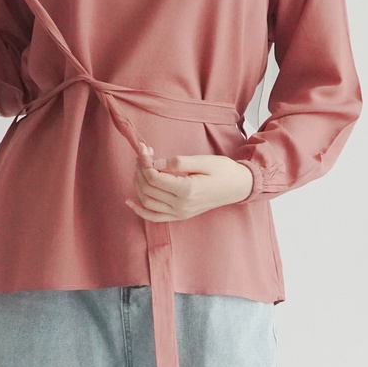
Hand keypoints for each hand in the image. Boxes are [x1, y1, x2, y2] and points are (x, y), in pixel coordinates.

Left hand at [125, 144, 254, 221]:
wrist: (237, 187)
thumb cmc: (223, 170)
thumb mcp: (203, 160)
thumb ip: (179, 162)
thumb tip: (156, 163)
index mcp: (187, 190)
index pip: (154, 177)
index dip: (144, 162)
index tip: (144, 149)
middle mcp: (181, 205)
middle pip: (148, 188)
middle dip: (140, 170)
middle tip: (143, 155)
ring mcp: (180, 213)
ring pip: (147, 201)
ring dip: (138, 184)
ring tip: (141, 168)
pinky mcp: (180, 216)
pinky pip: (154, 217)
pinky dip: (140, 210)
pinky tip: (130, 201)